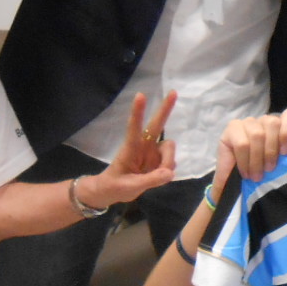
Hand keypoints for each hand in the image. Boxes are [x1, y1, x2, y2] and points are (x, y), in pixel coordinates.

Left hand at [79, 92, 177, 206]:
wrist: (112, 193)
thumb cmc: (115, 186)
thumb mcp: (130, 187)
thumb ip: (150, 180)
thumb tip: (170, 172)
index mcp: (131, 148)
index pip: (134, 127)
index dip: (138, 112)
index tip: (140, 95)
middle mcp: (143, 147)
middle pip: (157, 124)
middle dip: (165, 109)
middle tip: (174, 92)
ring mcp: (152, 153)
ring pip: (169, 148)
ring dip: (169, 160)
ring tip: (161, 177)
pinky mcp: (158, 162)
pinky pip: (171, 162)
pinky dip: (168, 170)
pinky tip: (160, 178)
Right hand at [215, 99, 286, 185]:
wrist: (242, 188)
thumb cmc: (269, 173)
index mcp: (282, 125)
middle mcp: (266, 120)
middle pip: (273, 123)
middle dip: (272, 151)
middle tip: (270, 170)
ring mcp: (248, 122)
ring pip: (257, 134)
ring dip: (258, 159)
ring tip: (257, 176)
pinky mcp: (232, 129)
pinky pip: (242, 142)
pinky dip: (245, 161)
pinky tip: (246, 172)